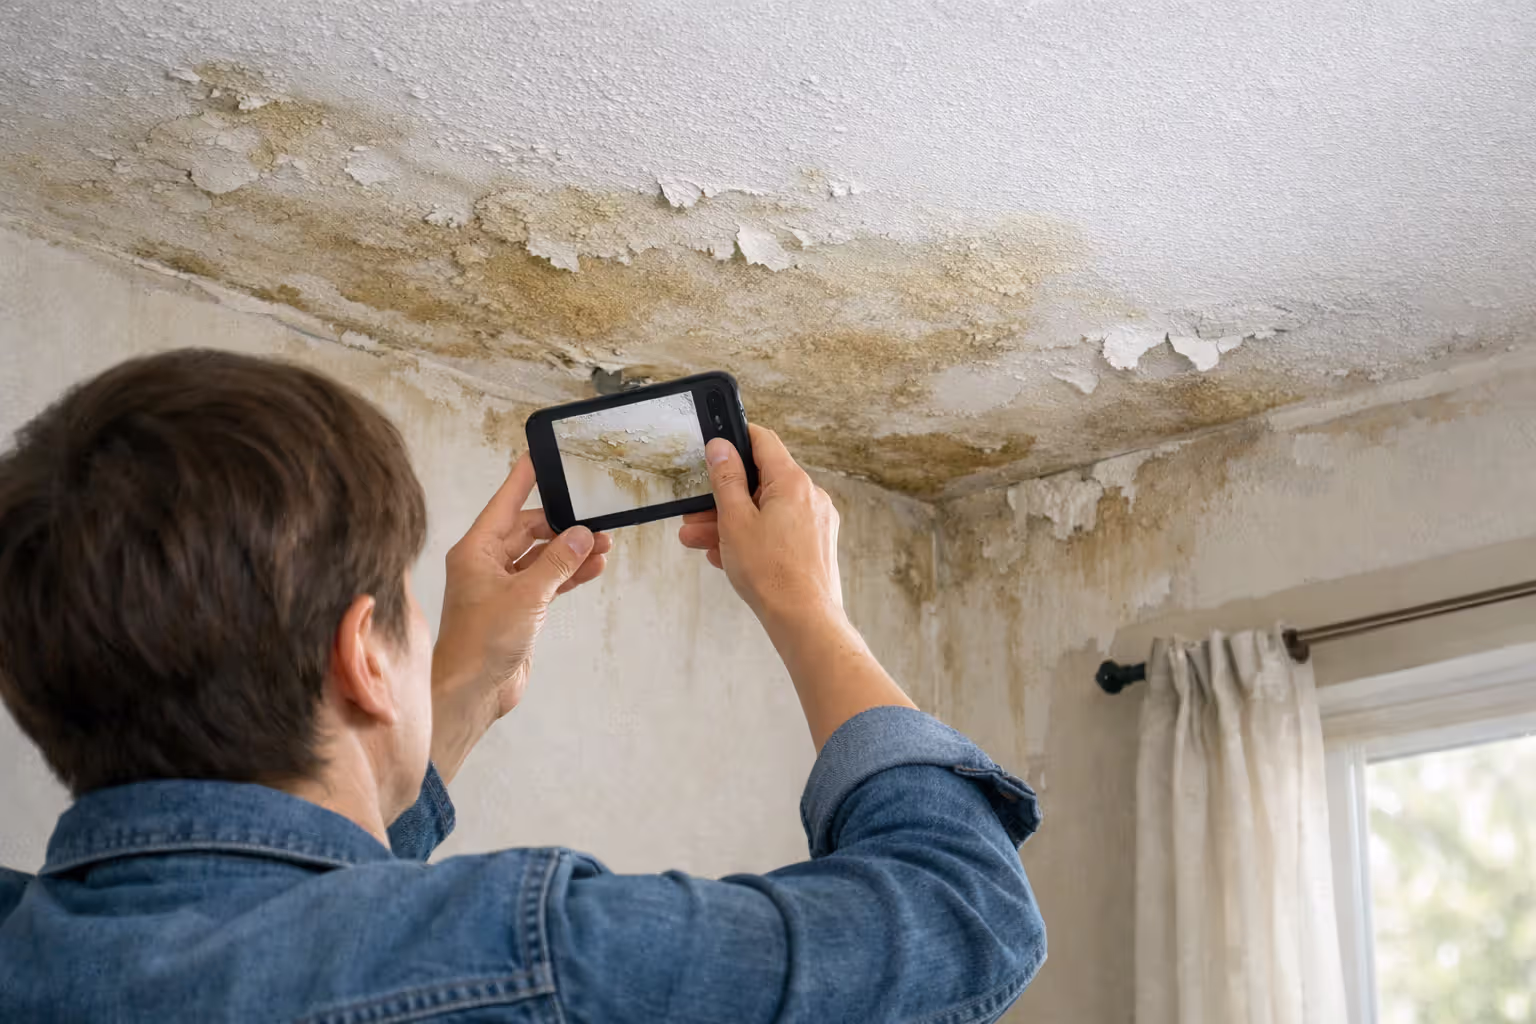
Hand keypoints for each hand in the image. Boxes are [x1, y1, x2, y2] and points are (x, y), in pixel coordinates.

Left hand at [431, 454, 612, 780]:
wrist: (472, 693)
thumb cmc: (481, 644)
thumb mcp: (526, 596)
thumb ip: (557, 562)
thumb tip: (582, 534)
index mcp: (476, 550)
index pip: (505, 502)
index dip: (524, 478)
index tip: (540, 454)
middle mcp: (487, 564)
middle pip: (529, 529)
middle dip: (562, 523)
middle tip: (594, 514)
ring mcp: (503, 587)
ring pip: (542, 556)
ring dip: (571, 550)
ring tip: (604, 541)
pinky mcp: (518, 609)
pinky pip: (548, 581)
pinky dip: (569, 574)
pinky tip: (593, 566)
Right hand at [679, 426, 913, 749]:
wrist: (804, 620)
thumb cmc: (771, 574)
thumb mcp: (735, 521)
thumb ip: (725, 480)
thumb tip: (721, 448)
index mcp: (793, 483)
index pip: (763, 441)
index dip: (736, 439)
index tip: (716, 445)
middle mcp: (810, 497)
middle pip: (760, 483)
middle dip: (722, 498)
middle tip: (693, 513)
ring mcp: (816, 523)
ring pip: (766, 511)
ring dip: (731, 522)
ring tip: (698, 541)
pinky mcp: (815, 545)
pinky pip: (778, 531)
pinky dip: (752, 537)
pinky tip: (724, 556)